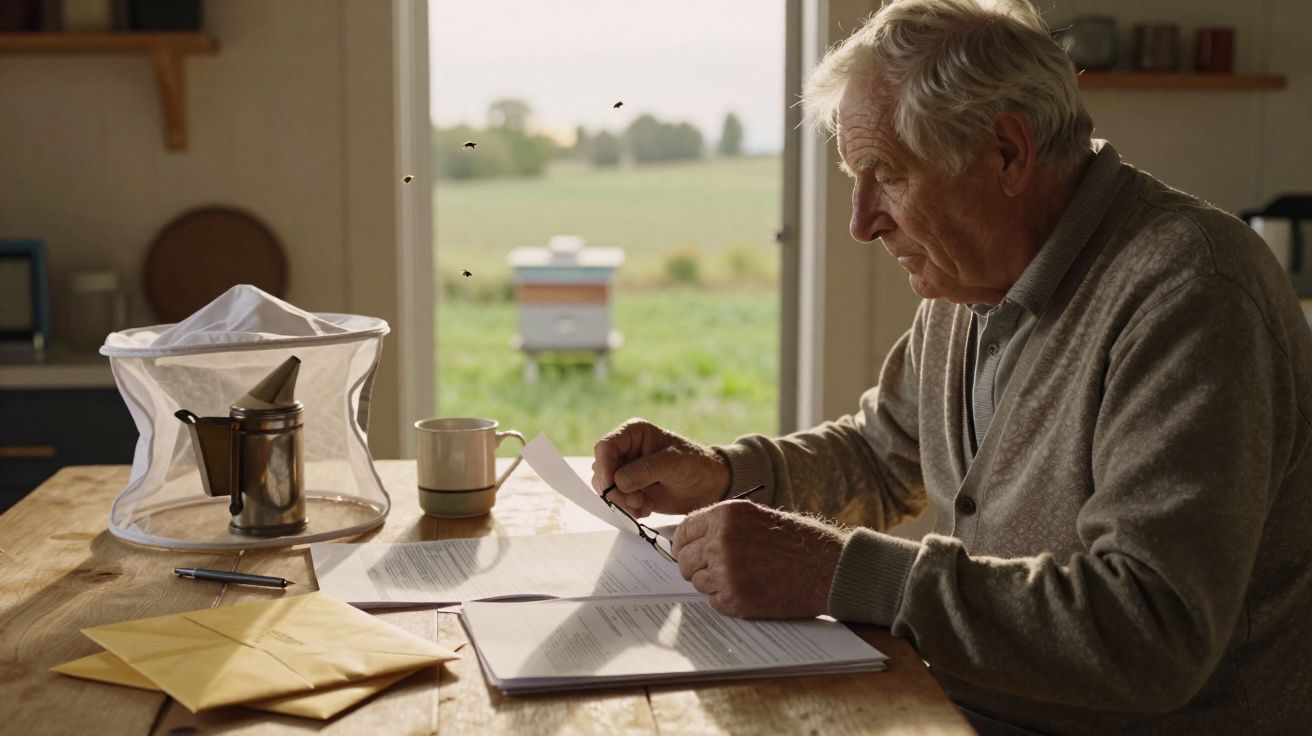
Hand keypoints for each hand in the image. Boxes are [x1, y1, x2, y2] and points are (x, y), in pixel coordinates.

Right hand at [591, 419, 729, 516]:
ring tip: (645, 504)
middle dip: (615, 490)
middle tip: (637, 501)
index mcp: (633, 433)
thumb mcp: (674, 463)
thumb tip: (618, 482)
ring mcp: (626, 471)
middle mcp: (626, 450)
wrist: (710, 485)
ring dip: (623, 501)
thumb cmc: (696, 464)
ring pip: (606, 488)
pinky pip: (616, 501)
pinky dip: (629, 509)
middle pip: (601, 470)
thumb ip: (646, 470)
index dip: (604, 468)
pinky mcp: (630, 490)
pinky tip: (648, 507)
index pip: (605, 447)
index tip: (613, 487)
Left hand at [673, 501, 848, 618]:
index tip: (686, 553)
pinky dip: (727, 600)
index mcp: (725, 515)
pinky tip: (750, 590)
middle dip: (695, 567)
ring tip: (743, 578)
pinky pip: (713, 601)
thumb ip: (723, 525)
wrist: (827, 568)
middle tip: (714, 571)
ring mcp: (726, 571)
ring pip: (698, 582)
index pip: (684, 532)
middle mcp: (720, 540)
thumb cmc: (798, 542)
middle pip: (685, 560)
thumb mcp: (756, 517)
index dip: (683, 545)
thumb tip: (692, 540)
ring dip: (713, 584)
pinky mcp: (735, 598)